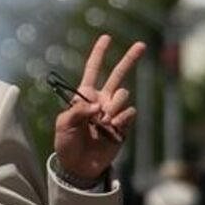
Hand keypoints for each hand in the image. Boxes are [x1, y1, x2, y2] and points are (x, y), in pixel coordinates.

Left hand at [52, 34, 142, 182]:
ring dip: (114, 106)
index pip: (92, 70)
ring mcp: (113, 111)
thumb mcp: (63, 125)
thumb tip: (98, 105)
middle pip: (118, 74)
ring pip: (123, 94)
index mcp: (84, 96)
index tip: (106, 37)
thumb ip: (77, 112)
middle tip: (141, 45)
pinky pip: (129, 113)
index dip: (99, 54)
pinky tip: (113, 128)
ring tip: (104, 121)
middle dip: (129, 59)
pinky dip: (121, 119)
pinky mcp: (123, 125)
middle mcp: (101, 100)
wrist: (79, 166)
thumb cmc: (66, 144)